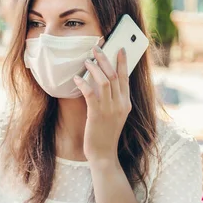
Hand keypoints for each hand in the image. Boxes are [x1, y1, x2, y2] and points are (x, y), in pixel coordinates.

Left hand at [73, 47, 130, 163]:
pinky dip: (83, 84)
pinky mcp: (97, 115)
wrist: (104, 154)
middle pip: (115, 75)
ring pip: (104, 81)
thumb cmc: (106, 134)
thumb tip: (103, 81)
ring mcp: (109, 110)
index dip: (122, 62)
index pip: (126, 78)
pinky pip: (90, 94)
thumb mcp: (114, 115)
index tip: (120, 49)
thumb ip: (112, 100)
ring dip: (95, 68)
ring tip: (86, 60)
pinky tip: (77, 78)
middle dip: (106, 59)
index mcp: (126, 103)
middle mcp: (120, 104)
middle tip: (97, 48)